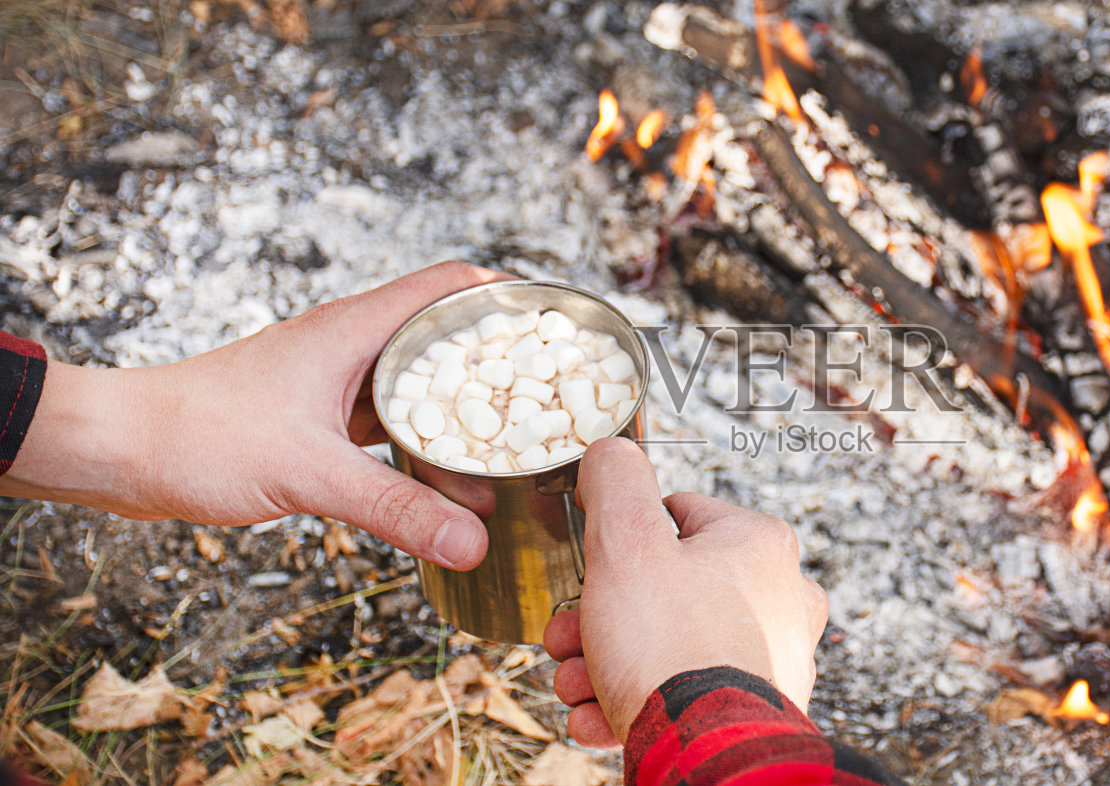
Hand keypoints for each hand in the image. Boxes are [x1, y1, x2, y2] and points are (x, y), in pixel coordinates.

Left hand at [0, 261, 512, 569]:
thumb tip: (473, 541)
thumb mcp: (311, 473)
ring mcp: (332, 383)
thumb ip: (395, 510)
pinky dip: (421, 450)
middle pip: (444, 339)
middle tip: (554, 398)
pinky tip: (447, 485)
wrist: (120, 450)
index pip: (449, 286)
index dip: (508, 297)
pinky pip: (387, 427)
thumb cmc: (200, 434)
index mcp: (355, 331)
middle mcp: (350, 348)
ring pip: (417, 389)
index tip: (559, 325)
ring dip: (460, 418)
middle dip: (499, 368)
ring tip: (513, 453)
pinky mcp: (316, 420)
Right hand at [543, 438, 828, 747]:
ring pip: (667, 647)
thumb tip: (610, 452)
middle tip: (566, 637)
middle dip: (599, 617)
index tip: (589, 569)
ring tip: (574, 684)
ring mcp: (770, 660)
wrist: (706, 752)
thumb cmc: (671, 646)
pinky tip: (596, 718)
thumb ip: (615, 484)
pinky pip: (683, 695)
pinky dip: (633, 703)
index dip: (619, 542)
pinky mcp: (753, 711)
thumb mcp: (626, 543)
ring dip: (604, 663)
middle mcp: (778, 598)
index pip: (677, 516)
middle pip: (665, 590)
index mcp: (758, 545)